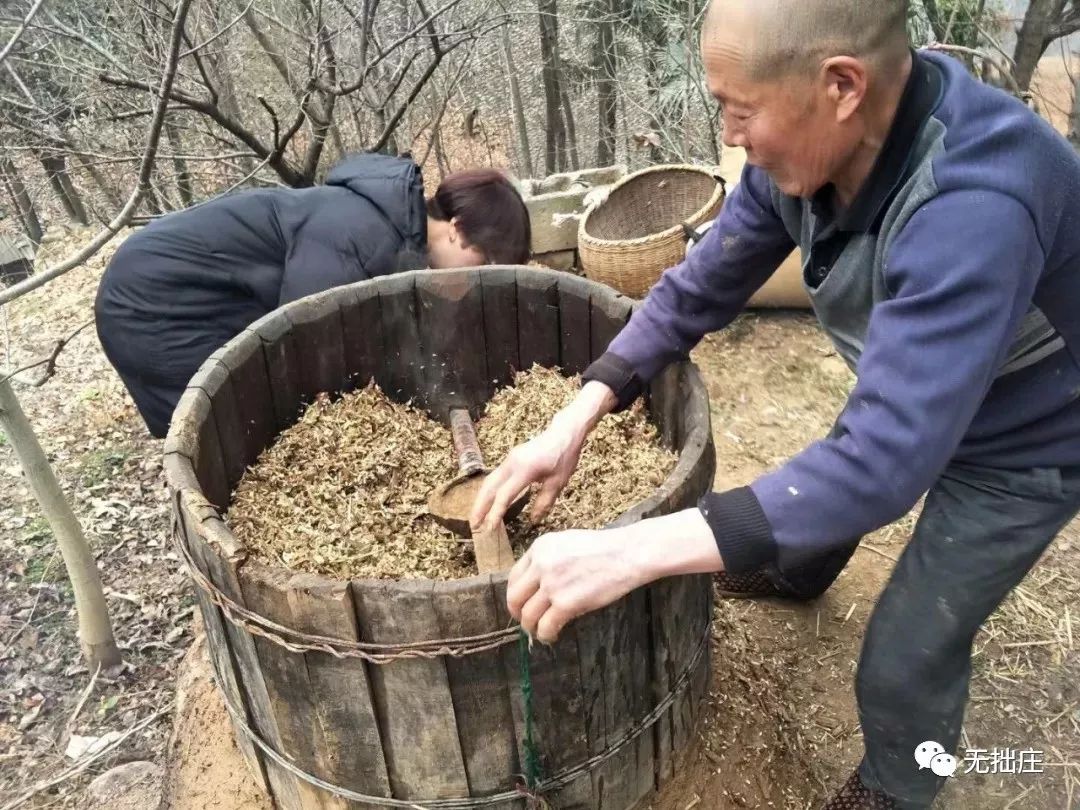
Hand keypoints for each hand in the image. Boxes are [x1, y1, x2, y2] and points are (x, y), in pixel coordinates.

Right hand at [471, 382, 615, 528]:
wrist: (563, 433)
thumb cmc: (564, 457)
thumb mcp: (558, 482)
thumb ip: (544, 502)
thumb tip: (533, 520)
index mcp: (524, 470)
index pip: (504, 495)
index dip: (495, 513)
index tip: (489, 528)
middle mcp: (512, 463)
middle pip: (489, 487)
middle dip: (479, 507)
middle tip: (474, 525)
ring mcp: (509, 460)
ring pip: (489, 481)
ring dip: (481, 499)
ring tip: (477, 516)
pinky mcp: (511, 459)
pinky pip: (495, 476)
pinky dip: (489, 491)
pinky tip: (488, 501)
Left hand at [507, 528, 645, 642]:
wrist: (626, 554)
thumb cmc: (602, 549)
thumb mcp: (566, 543)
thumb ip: (547, 559)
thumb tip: (536, 583)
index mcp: (539, 547)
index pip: (513, 577)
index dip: (516, 595)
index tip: (522, 605)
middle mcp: (540, 565)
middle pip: (514, 598)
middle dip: (518, 614)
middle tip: (526, 622)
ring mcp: (552, 584)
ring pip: (527, 615)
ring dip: (531, 628)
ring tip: (541, 632)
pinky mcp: (565, 603)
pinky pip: (545, 626)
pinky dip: (545, 635)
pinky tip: (552, 636)